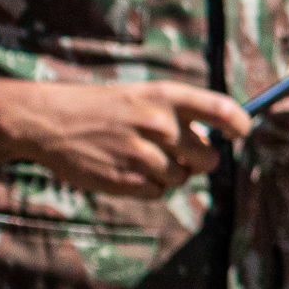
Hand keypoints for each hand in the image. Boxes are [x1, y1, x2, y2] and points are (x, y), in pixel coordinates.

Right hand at [2, 80, 250, 195]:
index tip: (239, 133)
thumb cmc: (105, 109)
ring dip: (170, 174)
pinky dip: (150, 187)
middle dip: (198, 160)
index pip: (222, 110)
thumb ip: (182, 115)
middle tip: (172, 151)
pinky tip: (127, 169)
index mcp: (165, 96)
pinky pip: (159, 193)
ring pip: (182, 178)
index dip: (240, 125)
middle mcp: (158, 123)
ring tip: (140, 156)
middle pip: (208, 157)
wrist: (49, 121)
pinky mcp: (126, 180)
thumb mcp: (144, 96)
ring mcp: (142, 153)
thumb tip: (217, 143)